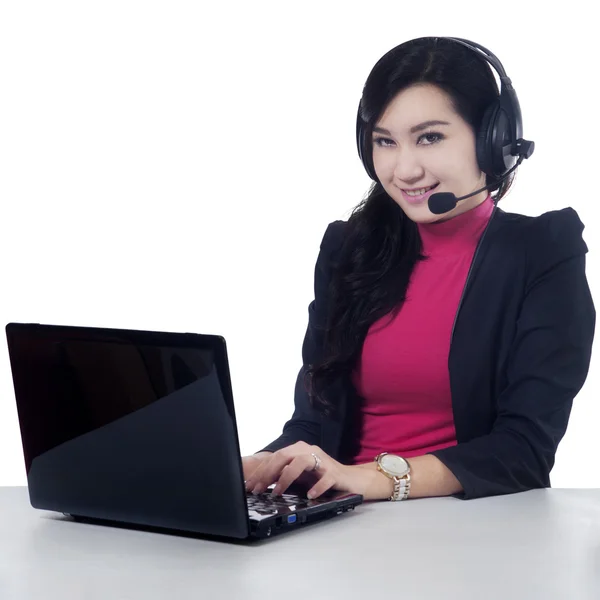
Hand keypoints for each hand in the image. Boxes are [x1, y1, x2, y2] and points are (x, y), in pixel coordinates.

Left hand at [244, 441, 377, 499]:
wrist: (352, 480)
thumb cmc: (322, 477)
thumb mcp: (299, 476)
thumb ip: (282, 476)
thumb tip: (259, 484)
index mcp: (298, 450)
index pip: (274, 458)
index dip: (260, 471)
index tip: (248, 486)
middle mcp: (309, 451)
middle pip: (284, 456)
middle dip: (268, 473)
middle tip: (257, 490)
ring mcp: (323, 461)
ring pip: (301, 462)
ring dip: (286, 477)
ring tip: (277, 492)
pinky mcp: (335, 473)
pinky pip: (325, 478)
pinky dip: (316, 486)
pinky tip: (309, 495)